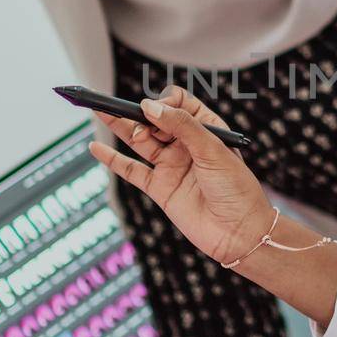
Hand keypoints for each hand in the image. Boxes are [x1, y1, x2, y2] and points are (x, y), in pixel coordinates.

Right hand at [88, 86, 271, 265]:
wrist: (240, 233)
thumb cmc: (237, 189)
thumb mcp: (213, 150)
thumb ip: (182, 126)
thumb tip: (150, 107)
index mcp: (206, 129)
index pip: (178, 104)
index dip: (165, 103)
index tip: (157, 111)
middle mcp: (186, 145)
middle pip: (154, 120)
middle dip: (138, 113)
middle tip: (123, 111)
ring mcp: (172, 166)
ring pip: (139, 140)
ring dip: (121, 126)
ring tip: (100, 111)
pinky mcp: (160, 188)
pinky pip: (132, 170)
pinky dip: (113, 160)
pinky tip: (96, 148)